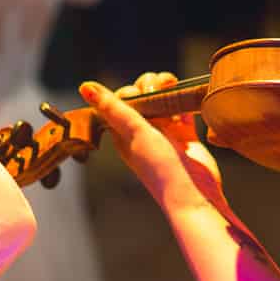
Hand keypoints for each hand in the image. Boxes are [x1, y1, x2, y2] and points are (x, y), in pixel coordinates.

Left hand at [80, 72, 222, 212]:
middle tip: (161, 92)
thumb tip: (85, 87)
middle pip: (144, 95)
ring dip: (168, 90)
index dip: (131, 90)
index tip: (141, 94)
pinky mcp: (184, 135)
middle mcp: (142, 131)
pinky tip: (187, 103)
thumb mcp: (135, 133)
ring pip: (163, 99)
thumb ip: (114, 108)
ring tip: (175, 94)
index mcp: (123, 132)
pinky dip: (184, 103)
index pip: (121, 99)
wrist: (194, 195)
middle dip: (152, 85)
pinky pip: (182, 110)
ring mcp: (164, 132)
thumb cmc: (160, 169)